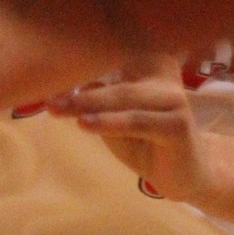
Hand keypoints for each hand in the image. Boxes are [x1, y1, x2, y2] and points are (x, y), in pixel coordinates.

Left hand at [47, 57, 216, 204]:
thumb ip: (94, 100)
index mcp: (150, 66)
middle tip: (47, 98)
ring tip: (57, 109)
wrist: (186, 177)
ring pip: (123, 98)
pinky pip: (137, 121)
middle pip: (114, 79)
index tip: (47, 64)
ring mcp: (174, 99)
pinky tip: (85, 125)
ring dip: (87, 104)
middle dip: (77, 89)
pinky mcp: (178, 124)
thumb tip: (66, 80)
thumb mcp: (112, 120)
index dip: (80, 60)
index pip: (112, 57)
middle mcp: (164, 77)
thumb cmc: (146, 144)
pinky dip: (109, 122)